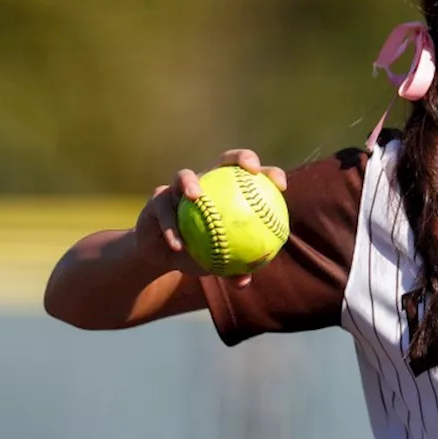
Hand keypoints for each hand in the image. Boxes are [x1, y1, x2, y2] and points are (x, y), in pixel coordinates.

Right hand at [132, 149, 287, 286]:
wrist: (162, 256)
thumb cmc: (197, 255)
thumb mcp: (215, 264)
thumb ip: (232, 270)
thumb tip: (244, 281)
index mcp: (227, 193)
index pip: (253, 177)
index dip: (269, 172)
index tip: (281, 185)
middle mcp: (205, 183)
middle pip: (225, 160)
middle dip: (239, 157)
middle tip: (249, 169)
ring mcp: (179, 189)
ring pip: (184, 177)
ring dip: (190, 184)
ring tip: (195, 198)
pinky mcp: (156, 200)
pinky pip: (163, 210)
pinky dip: (171, 227)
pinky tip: (177, 244)